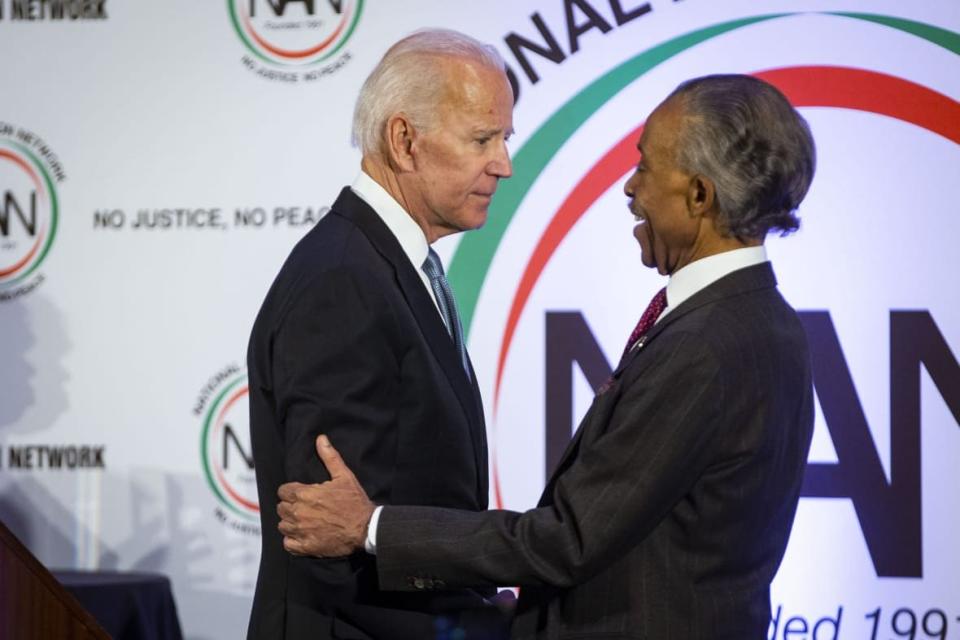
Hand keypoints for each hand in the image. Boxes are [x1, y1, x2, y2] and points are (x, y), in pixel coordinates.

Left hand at [277, 434, 374, 557]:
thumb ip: (329, 457)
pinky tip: (302, 535)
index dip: (291, 491)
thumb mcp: (344, 476)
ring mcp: (301, 531)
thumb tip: (321, 439)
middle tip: (304, 507)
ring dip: (290, 523)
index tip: (300, 494)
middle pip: (281, 508)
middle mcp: (299, 513)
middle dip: (290, 506)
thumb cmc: (355, 502)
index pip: (283, 491)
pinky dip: (292, 541)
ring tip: (303, 521)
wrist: (365, 528)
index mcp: (305, 494)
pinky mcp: (306, 546)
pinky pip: (288, 544)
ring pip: (283, 525)